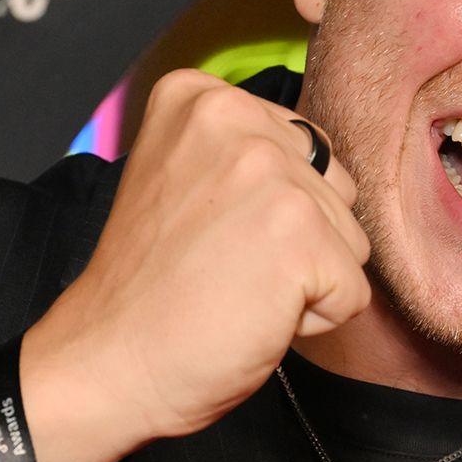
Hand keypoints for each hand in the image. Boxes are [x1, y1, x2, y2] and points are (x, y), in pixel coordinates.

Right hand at [19, 69, 371, 461]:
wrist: (108, 362)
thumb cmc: (149, 288)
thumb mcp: (186, 180)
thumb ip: (245, 157)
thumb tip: (324, 173)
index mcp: (203, 98)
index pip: (304, 150)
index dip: (269, 208)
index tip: (205, 232)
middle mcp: (238, 119)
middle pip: (336, 190)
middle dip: (297, 240)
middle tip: (222, 265)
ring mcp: (272, 176)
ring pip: (350, 240)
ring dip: (307, 279)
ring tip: (235, 289)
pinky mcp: (301, 237)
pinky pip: (352, 292)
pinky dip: (315, 321)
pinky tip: (251, 316)